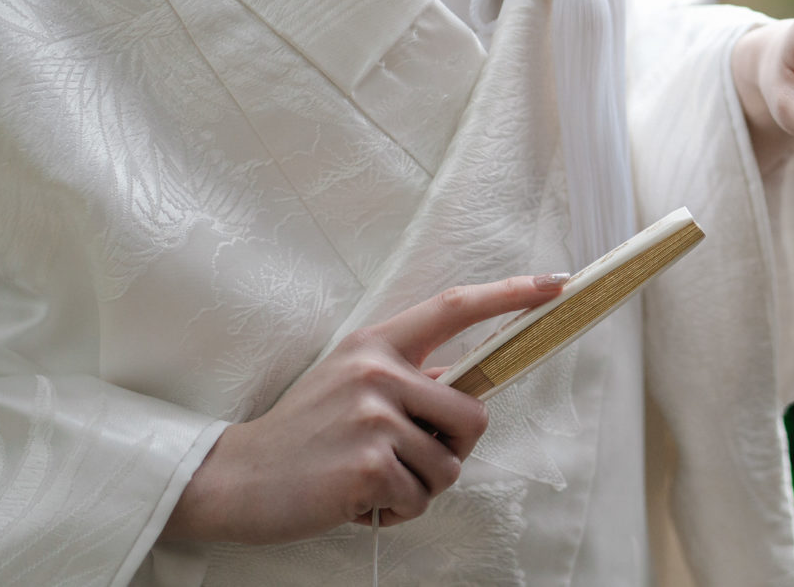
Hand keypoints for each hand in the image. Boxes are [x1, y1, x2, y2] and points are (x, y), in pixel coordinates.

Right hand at [162, 275, 567, 544]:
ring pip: (450, 464)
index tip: (557, 283)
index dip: (511, 294)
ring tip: (374, 479)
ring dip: (421, 486)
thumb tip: (461, 381)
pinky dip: (398, 510)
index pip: (456, 308)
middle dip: (456, 449)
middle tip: (410, 459)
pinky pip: (422, 497)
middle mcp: (378, 371)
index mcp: (377, 344)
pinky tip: (360, 500)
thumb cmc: (303, 434)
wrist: (236, 478)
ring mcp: (373, 416)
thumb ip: (406, 376)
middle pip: (474, 414)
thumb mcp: (350, 382)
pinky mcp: (368, 464)